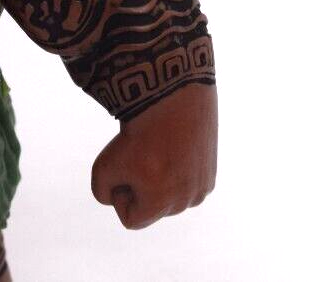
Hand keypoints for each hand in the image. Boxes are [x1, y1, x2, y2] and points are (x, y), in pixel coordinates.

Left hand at [90, 81, 217, 228]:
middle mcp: (187, 201)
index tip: (124, 167)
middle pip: (153, 207)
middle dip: (142, 186)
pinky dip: (177, 168)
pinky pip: (186, 181)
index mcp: (162, 204)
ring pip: (170, 194)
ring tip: (160, 150)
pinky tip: (174, 146)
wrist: (172, 95)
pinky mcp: (211, 171)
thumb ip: (102, 193)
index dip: (120, 194)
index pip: (131, 219)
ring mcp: (202, 186)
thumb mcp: (102, 167)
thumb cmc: (136, 134)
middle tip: (142, 154)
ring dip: (161, 178)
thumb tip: (117, 197)